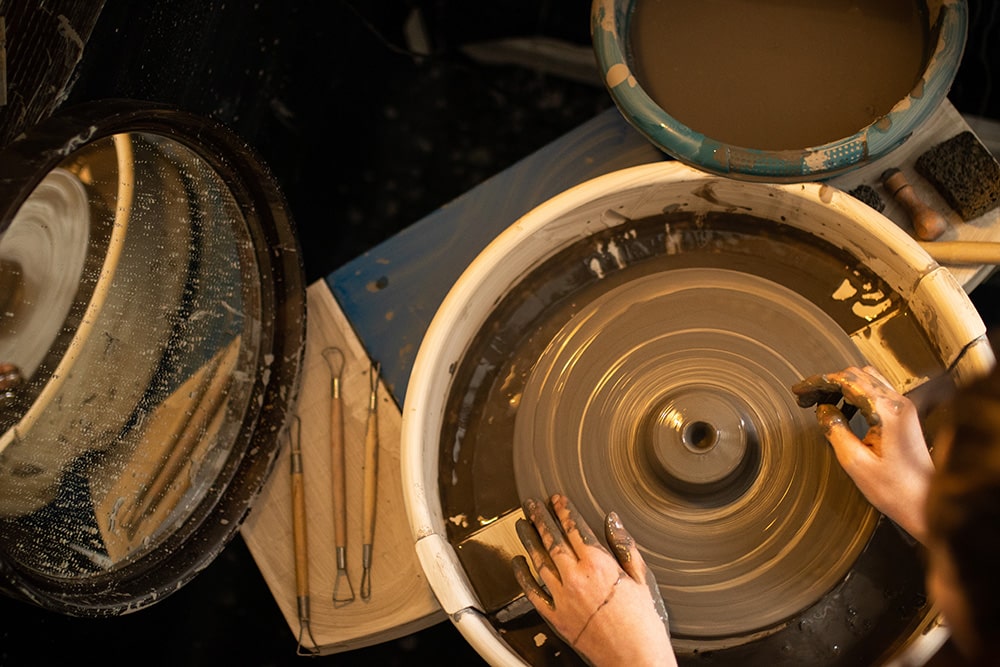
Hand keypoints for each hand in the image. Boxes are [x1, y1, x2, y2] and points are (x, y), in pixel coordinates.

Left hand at [512, 493, 675, 666]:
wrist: (635, 659)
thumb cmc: (644, 623)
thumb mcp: (643, 579)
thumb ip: (625, 546)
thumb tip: (613, 520)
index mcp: (600, 565)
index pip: (575, 528)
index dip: (564, 510)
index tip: (556, 499)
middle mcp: (577, 578)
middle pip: (553, 539)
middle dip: (540, 517)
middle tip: (531, 503)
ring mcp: (563, 598)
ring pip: (539, 561)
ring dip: (529, 539)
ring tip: (522, 523)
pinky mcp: (556, 618)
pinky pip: (533, 593)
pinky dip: (523, 576)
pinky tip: (518, 562)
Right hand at [792, 365, 933, 542]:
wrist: (927, 504)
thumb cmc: (896, 490)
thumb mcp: (855, 463)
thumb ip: (835, 431)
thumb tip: (823, 411)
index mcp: (887, 412)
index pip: (847, 380)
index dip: (819, 382)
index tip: (801, 389)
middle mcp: (899, 405)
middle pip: (857, 375)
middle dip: (828, 382)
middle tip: (807, 397)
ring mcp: (904, 409)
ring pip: (867, 380)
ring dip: (841, 387)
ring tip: (821, 402)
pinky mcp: (904, 417)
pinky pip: (875, 393)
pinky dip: (854, 395)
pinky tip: (841, 410)